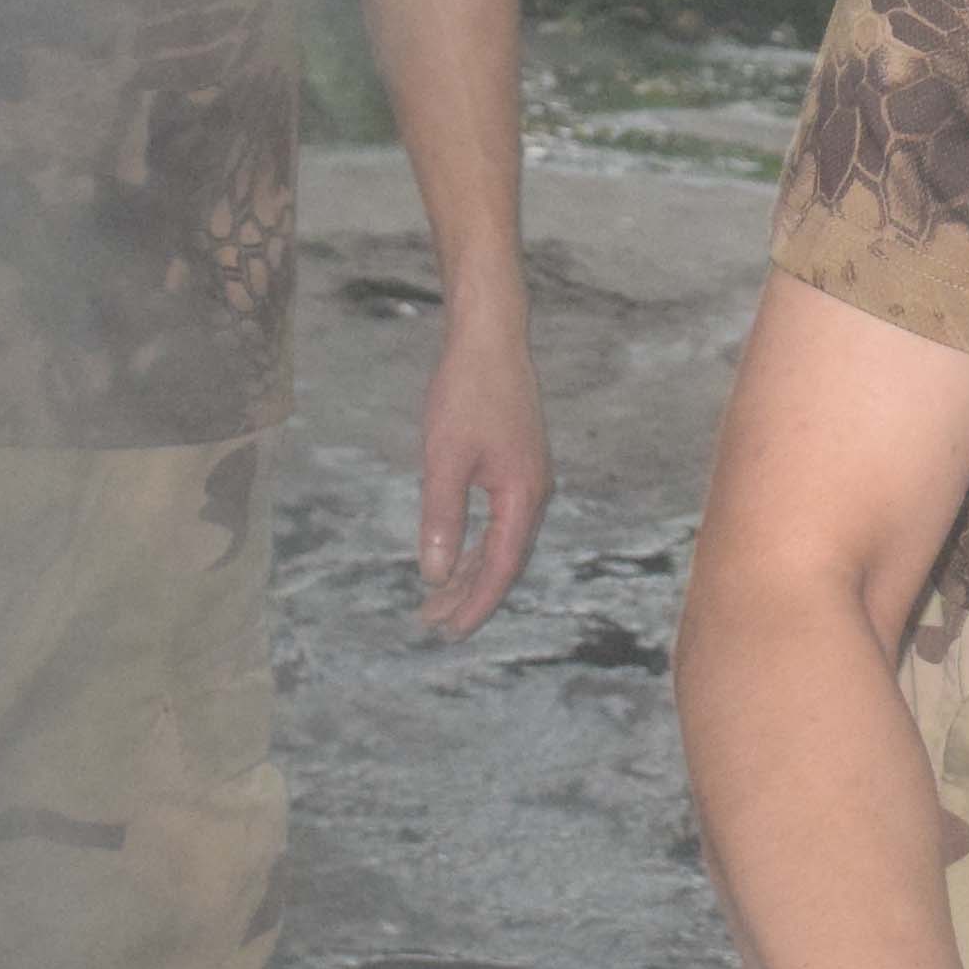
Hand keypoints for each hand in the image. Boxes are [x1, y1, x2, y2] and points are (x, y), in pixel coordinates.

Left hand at [409, 297, 547, 639]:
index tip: (449, 631)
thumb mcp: (445, 458)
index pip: (500, 568)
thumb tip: (436, 574)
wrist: (490, 338)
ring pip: (501, 541)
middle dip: (469, 594)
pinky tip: (456, 552)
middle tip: (433, 623)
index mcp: (523, 496)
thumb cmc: (467, 393)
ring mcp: (528, 479)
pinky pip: (500, 520)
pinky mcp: (517, 465)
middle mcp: (534, 493)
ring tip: (438, 596)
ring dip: (471, 570)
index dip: (475, 603)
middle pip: (504, 561)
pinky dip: (477, 543)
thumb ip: (443, 518)